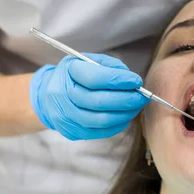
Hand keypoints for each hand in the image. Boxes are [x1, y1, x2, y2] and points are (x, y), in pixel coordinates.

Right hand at [30, 53, 148, 139]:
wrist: (50, 96)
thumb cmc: (75, 76)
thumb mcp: (88, 61)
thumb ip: (110, 66)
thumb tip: (132, 81)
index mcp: (68, 72)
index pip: (95, 78)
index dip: (119, 80)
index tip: (136, 81)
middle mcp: (63, 96)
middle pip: (100, 101)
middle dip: (127, 99)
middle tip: (143, 96)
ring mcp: (67, 116)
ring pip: (102, 120)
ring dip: (126, 114)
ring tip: (137, 106)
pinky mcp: (74, 132)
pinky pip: (102, 131)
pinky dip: (119, 124)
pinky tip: (126, 115)